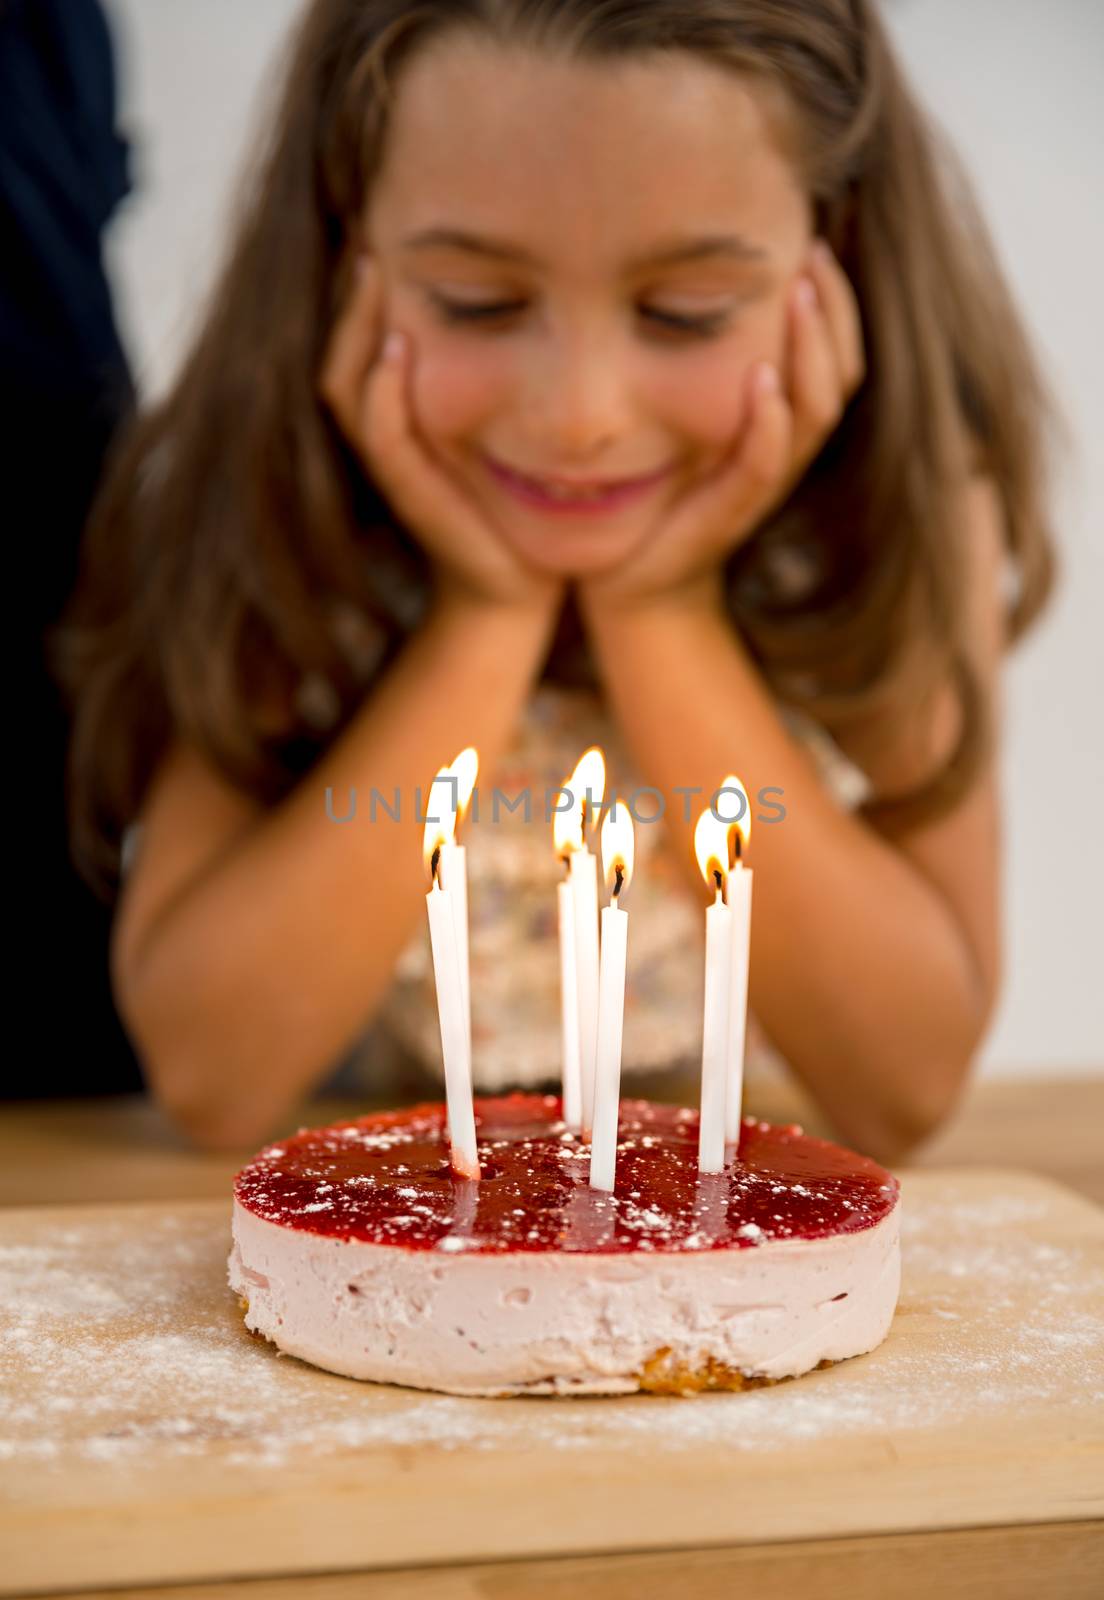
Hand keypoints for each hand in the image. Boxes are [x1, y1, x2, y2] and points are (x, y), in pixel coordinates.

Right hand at [319, 254, 563, 614]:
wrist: (520, 589)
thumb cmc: (518, 506)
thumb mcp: (507, 424)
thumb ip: (503, 367)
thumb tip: (531, 292)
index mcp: (401, 413)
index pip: (364, 336)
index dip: (364, 286)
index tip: (384, 220)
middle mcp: (385, 435)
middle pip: (341, 349)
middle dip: (348, 292)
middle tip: (365, 224)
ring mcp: (393, 466)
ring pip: (346, 384)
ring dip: (354, 328)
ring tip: (368, 269)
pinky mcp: (411, 493)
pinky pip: (382, 435)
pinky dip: (382, 392)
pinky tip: (395, 349)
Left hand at [576, 239, 865, 617]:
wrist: (628, 585)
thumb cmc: (652, 495)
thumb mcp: (677, 417)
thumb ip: (692, 363)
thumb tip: (678, 281)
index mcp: (779, 424)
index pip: (834, 355)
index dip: (835, 303)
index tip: (813, 241)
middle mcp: (782, 451)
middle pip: (841, 374)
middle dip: (833, 311)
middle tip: (814, 252)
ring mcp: (760, 484)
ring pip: (814, 412)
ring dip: (812, 351)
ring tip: (800, 296)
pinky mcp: (728, 515)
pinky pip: (763, 464)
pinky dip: (770, 423)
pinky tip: (763, 380)